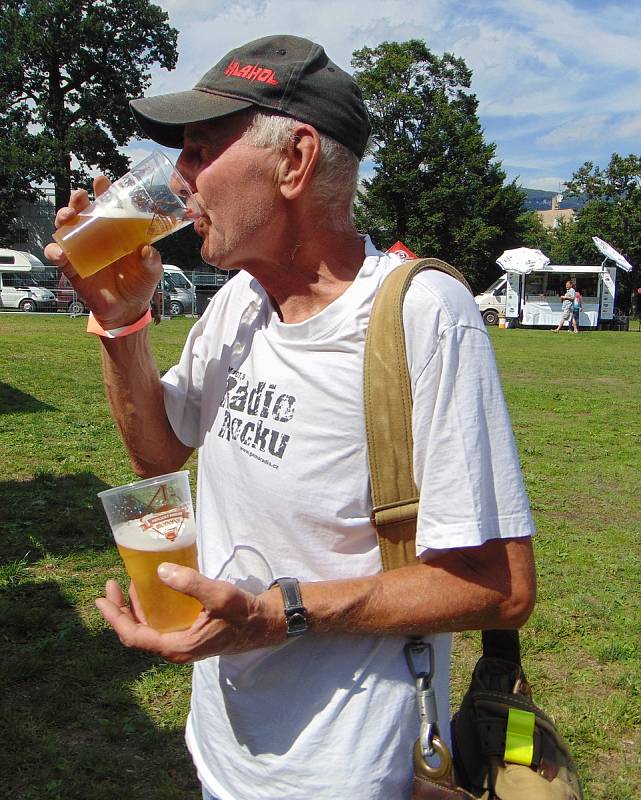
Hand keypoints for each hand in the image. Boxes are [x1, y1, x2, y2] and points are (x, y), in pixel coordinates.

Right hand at [44, 175, 162, 328]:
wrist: (128, 309)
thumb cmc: (139, 283)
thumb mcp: (152, 271)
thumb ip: (151, 261)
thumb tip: (146, 249)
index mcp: (116, 231)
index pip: (107, 206)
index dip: (103, 192)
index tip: (102, 181)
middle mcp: (96, 237)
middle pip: (82, 212)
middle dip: (78, 200)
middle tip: (80, 195)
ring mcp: (82, 251)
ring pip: (65, 228)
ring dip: (62, 218)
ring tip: (68, 216)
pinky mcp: (72, 268)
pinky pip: (58, 257)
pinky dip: (55, 252)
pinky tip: (58, 251)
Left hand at [95, 566, 286, 662]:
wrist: (266, 625)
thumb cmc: (244, 614)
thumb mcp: (219, 596)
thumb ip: (190, 584)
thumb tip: (159, 571)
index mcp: (177, 647)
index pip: (134, 636)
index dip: (115, 618)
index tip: (102, 599)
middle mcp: (175, 649)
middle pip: (136, 633)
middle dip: (120, 611)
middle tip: (110, 587)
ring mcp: (182, 643)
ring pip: (147, 629)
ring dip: (133, 610)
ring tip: (126, 587)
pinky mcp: (189, 635)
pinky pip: (160, 626)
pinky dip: (150, 610)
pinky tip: (151, 593)